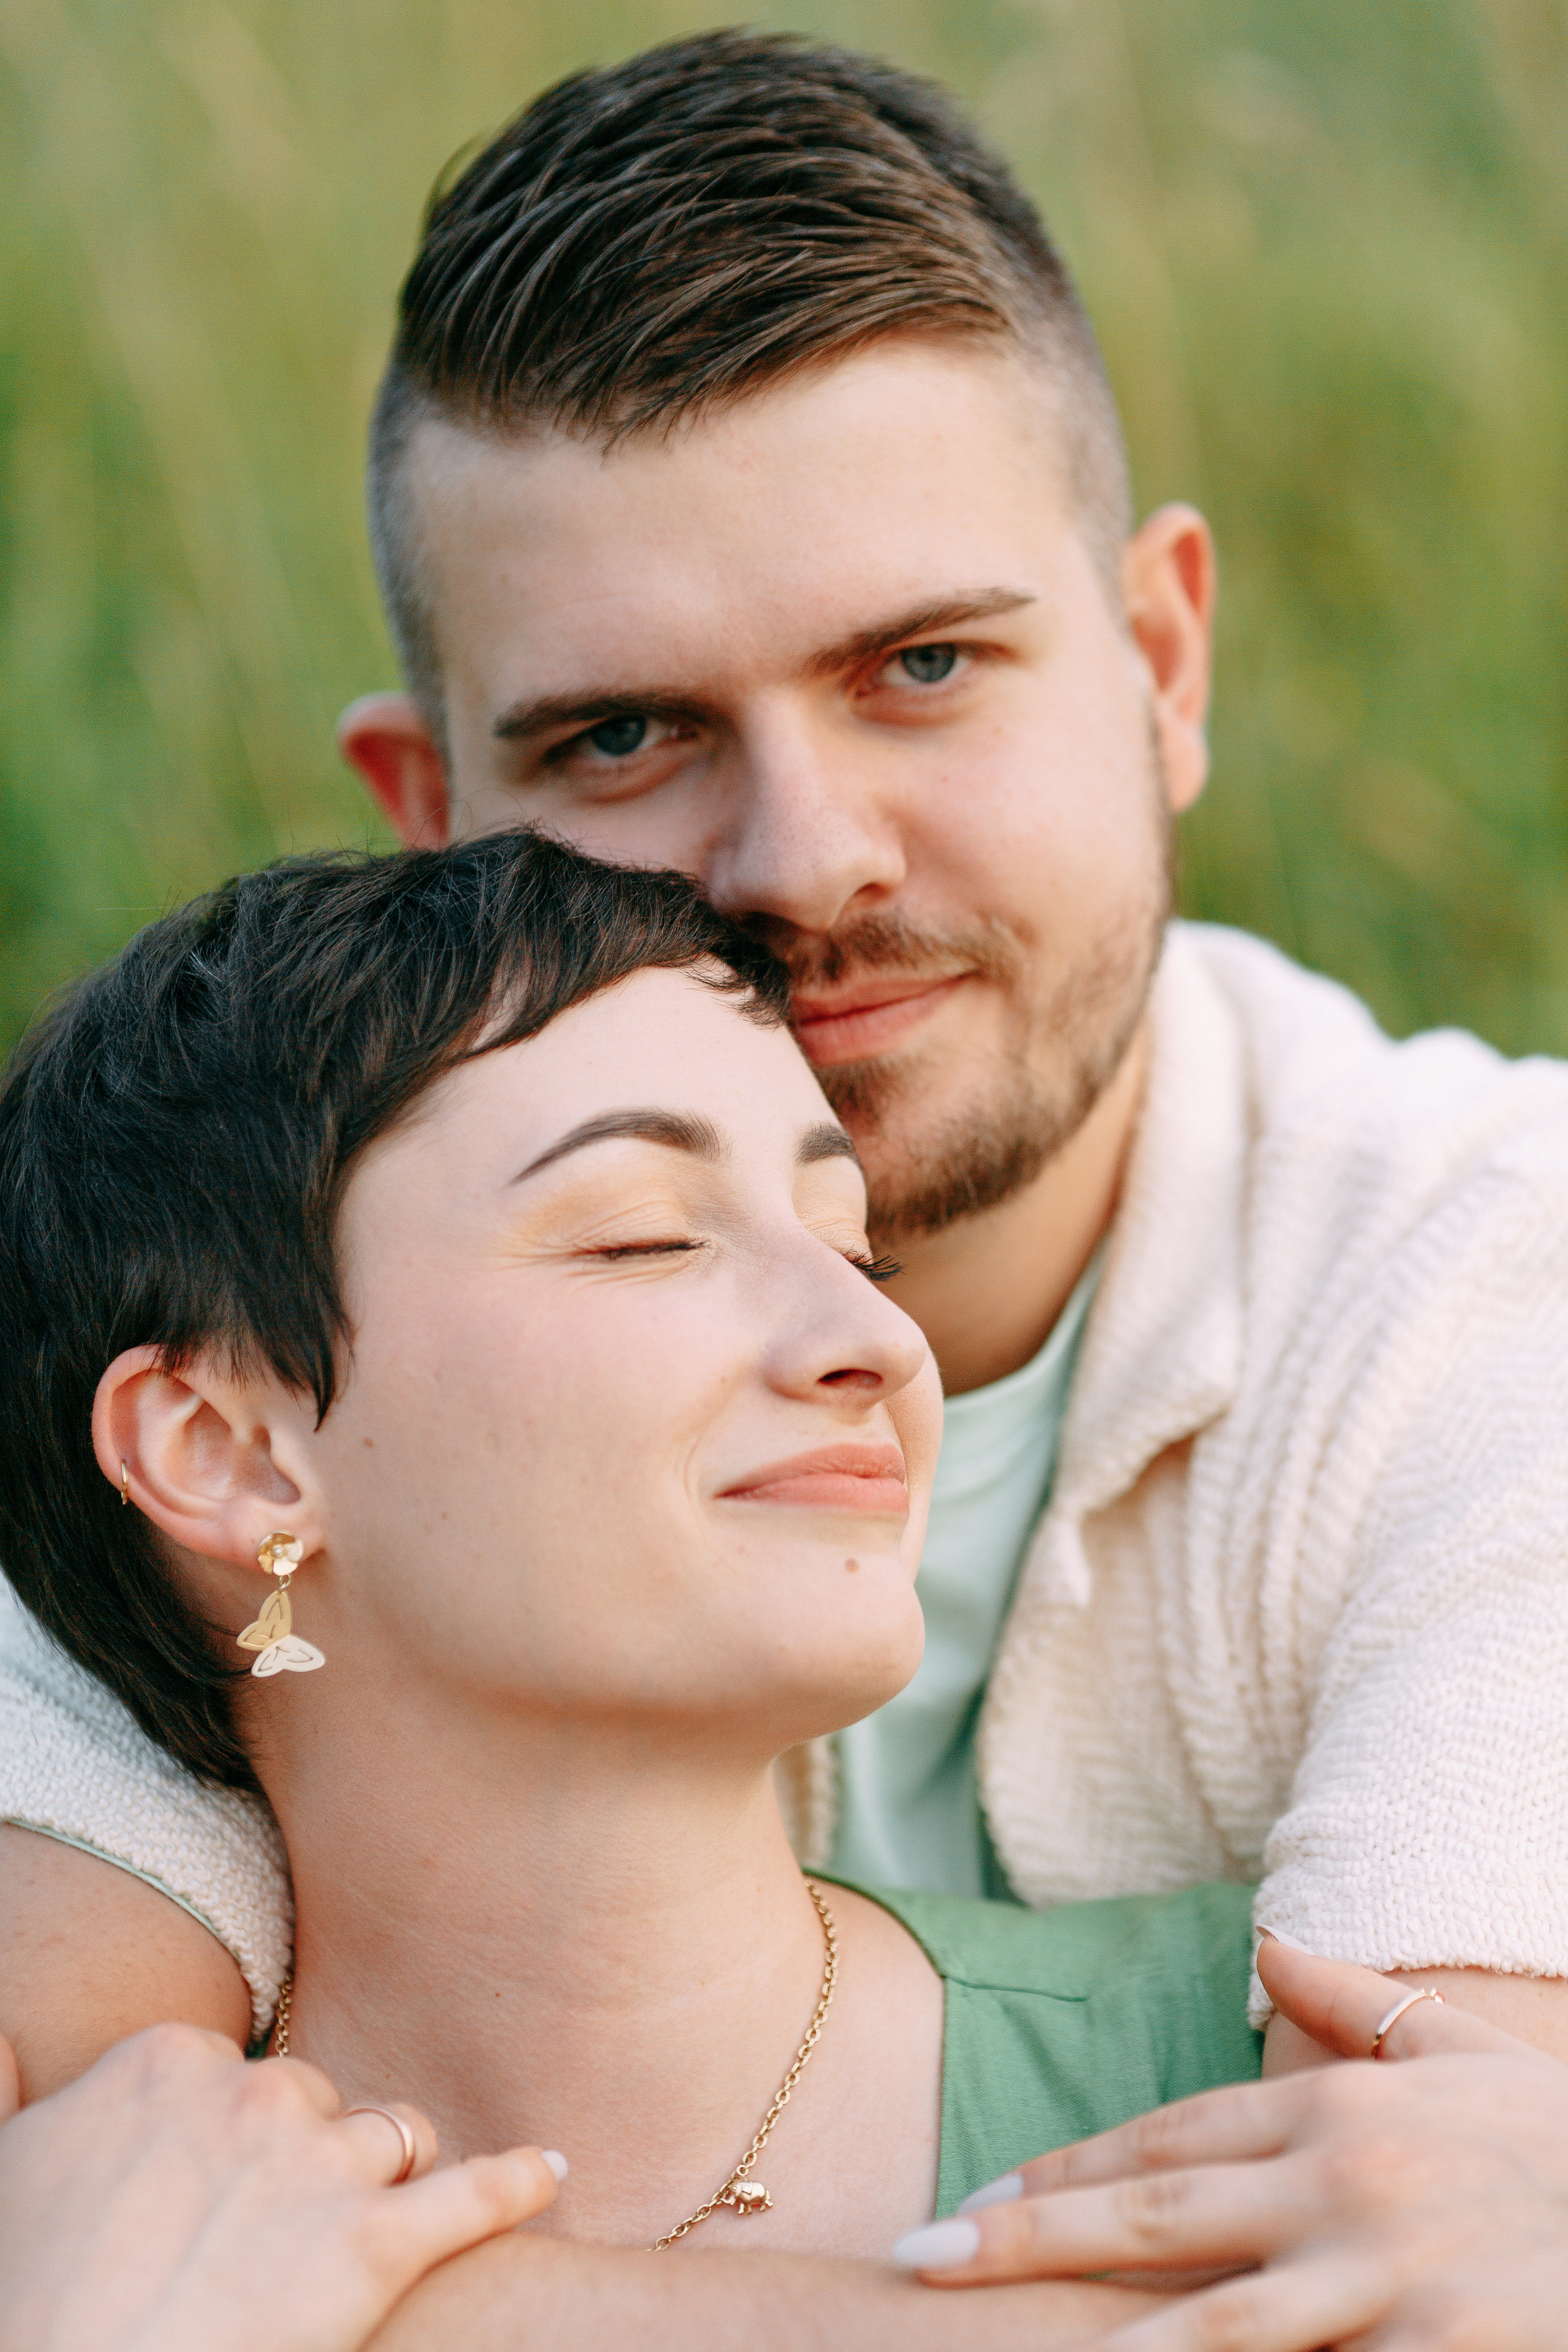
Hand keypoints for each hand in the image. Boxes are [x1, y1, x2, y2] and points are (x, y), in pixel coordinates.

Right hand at [0, 2020, 563, 2351]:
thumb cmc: (21, 2301)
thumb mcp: (2, 2168)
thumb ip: (13, 2087)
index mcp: (164, 2065)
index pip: (234, 2073)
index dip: (235, 2132)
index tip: (218, 2176)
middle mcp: (249, 2095)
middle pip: (316, 2102)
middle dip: (309, 2155)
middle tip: (281, 2224)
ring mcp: (317, 2169)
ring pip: (392, 2135)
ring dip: (395, 2169)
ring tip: (398, 2199)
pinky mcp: (372, 2249)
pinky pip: (473, 2197)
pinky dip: (519, 2182)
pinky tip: (552, 2174)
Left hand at [894, 1935, 1567, 2347]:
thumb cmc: (1565, 2146)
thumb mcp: (1465, 2055)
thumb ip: (1354, 2003)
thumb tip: (1265, 1933)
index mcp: (1341, 2112)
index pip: (1170, 2136)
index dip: (1067, 2167)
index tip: (978, 2194)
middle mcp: (1347, 2188)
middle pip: (1156, 2214)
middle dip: (1031, 2238)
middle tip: (923, 2258)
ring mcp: (1389, 2282)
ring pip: (1215, 2325)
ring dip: (1106, 2341)